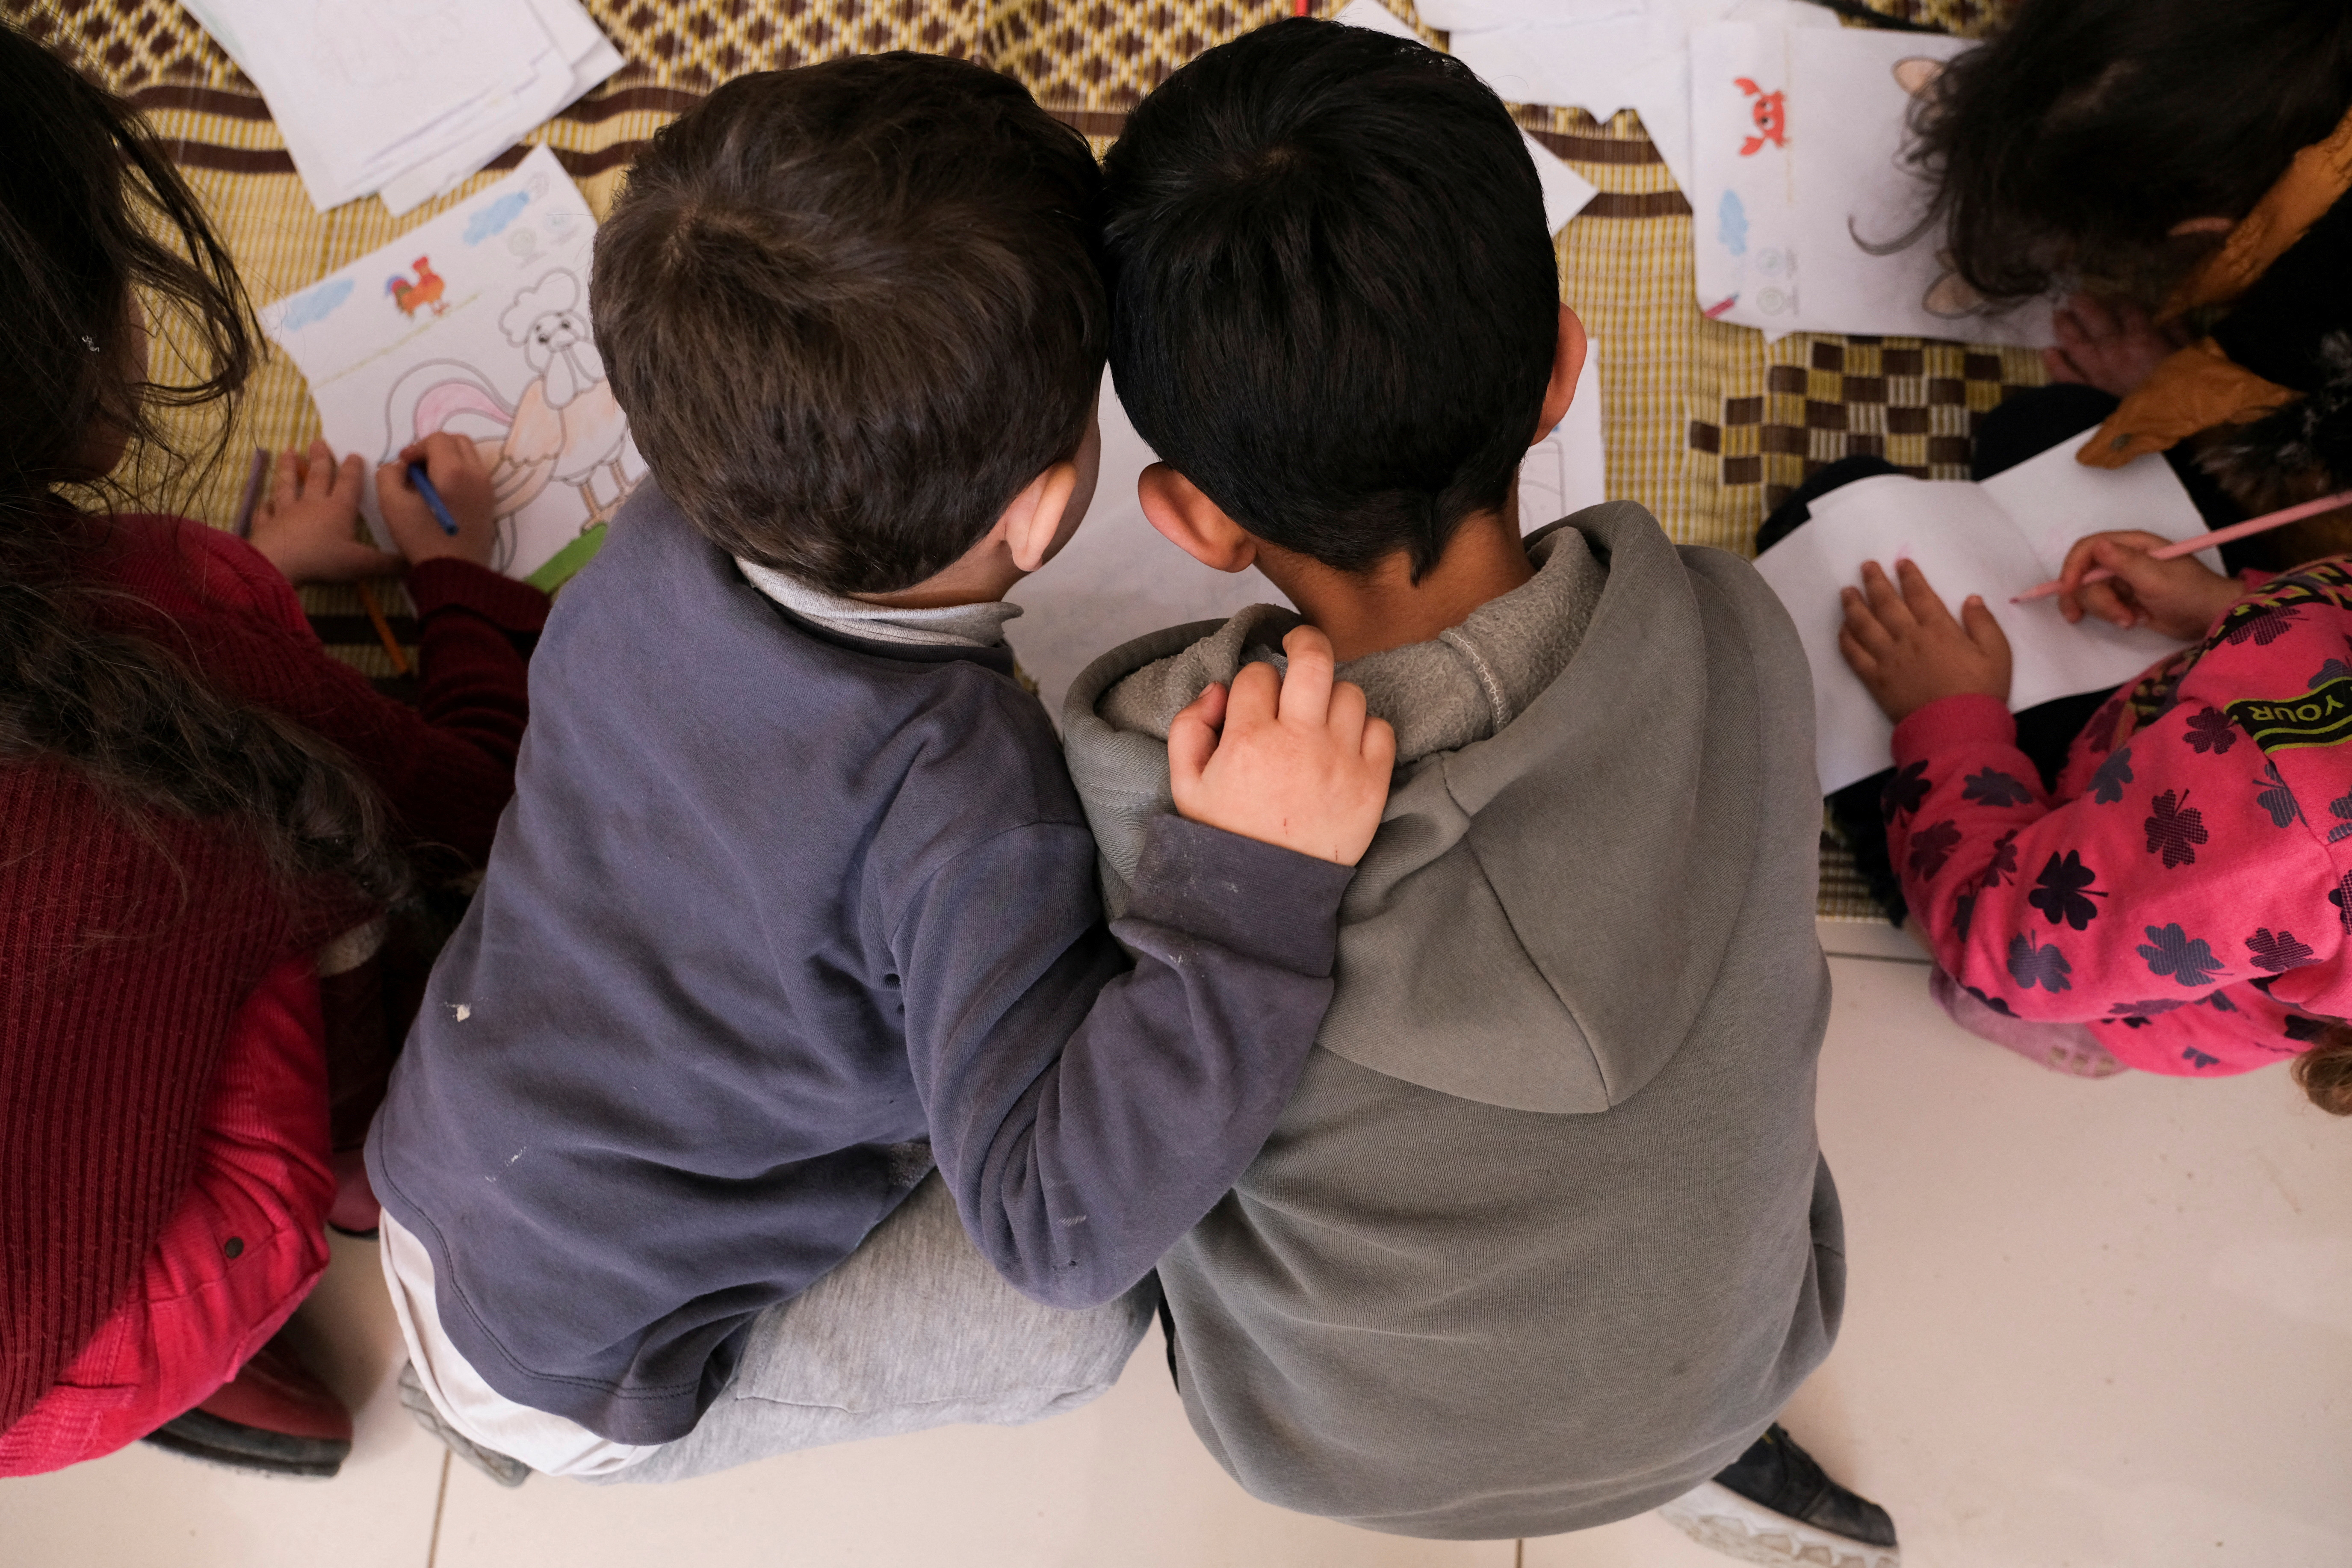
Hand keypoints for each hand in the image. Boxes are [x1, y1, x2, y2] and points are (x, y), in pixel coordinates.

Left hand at [247, 439, 401, 584]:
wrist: (279, 564)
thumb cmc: (323, 559)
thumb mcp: (362, 564)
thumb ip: (387, 564)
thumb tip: (413, 563)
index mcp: (338, 509)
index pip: (348, 484)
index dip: (352, 469)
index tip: (353, 454)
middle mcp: (312, 505)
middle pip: (317, 476)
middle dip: (320, 458)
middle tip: (318, 441)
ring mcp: (286, 512)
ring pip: (288, 485)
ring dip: (288, 468)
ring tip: (288, 451)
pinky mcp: (266, 525)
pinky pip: (266, 511)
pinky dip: (266, 505)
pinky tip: (265, 500)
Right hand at [378, 432, 497, 567]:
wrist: (455, 572)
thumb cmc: (421, 538)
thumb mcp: (392, 504)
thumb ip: (389, 474)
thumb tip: (401, 465)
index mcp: (454, 470)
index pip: (437, 439)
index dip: (416, 447)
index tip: (403, 465)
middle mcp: (476, 473)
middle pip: (457, 441)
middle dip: (434, 447)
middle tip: (416, 468)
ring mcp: (487, 487)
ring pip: (469, 455)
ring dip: (448, 458)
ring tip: (429, 480)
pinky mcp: (490, 501)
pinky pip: (475, 472)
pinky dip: (459, 471)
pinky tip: (443, 492)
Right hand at [1168, 625, 1395, 865]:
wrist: (1268, 895)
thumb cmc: (1226, 836)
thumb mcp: (1185, 785)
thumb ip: (1189, 727)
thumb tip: (1218, 689)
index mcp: (1249, 741)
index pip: (1257, 675)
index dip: (1253, 683)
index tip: (1253, 702)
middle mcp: (1299, 743)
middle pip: (1314, 660)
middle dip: (1305, 640)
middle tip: (1299, 643)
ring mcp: (1341, 762)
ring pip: (1348, 693)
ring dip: (1331, 699)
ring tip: (1318, 721)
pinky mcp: (1373, 784)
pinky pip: (1381, 729)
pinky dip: (1365, 730)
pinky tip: (1344, 747)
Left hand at [1838, 558, 2012, 722]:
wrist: (1957, 729)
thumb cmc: (1981, 691)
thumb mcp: (1997, 654)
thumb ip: (1983, 624)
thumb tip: (1971, 598)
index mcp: (1939, 629)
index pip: (1919, 594)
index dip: (1909, 576)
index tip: (1900, 563)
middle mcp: (1909, 639)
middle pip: (1886, 604)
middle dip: (1875, 582)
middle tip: (1865, 567)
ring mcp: (1889, 659)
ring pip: (1864, 625)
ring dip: (1853, 606)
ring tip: (1846, 592)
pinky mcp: (1876, 680)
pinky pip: (1854, 655)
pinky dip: (1846, 639)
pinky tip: (1842, 629)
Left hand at [2041, 293, 2187, 397]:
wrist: (2169, 420)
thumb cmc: (2185, 385)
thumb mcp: (2189, 353)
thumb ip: (2178, 331)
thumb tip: (2169, 316)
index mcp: (2141, 338)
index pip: (2126, 309)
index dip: (2120, 299)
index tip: (2115, 296)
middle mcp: (2114, 350)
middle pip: (2094, 320)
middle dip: (2084, 304)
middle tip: (2074, 297)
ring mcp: (2098, 372)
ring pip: (2075, 343)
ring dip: (2064, 327)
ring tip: (2058, 315)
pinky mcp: (2089, 392)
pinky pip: (2067, 376)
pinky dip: (2055, 363)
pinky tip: (2047, 351)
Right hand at [2054, 530, 2241, 639]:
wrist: (2209, 617)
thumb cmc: (2188, 592)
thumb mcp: (2156, 578)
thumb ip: (2124, 562)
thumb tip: (2097, 545)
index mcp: (2130, 545)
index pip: (2087, 548)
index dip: (2072, 568)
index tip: (2068, 591)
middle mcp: (2120, 559)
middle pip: (2084, 576)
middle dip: (2097, 600)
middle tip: (2119, 617)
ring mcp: (2120, 580)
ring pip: (2089, 594)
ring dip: (2107, 611)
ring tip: (2132, 619)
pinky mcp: (2121, 599)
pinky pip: (2099, 606)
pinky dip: (2111, 616)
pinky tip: (2132, 620)